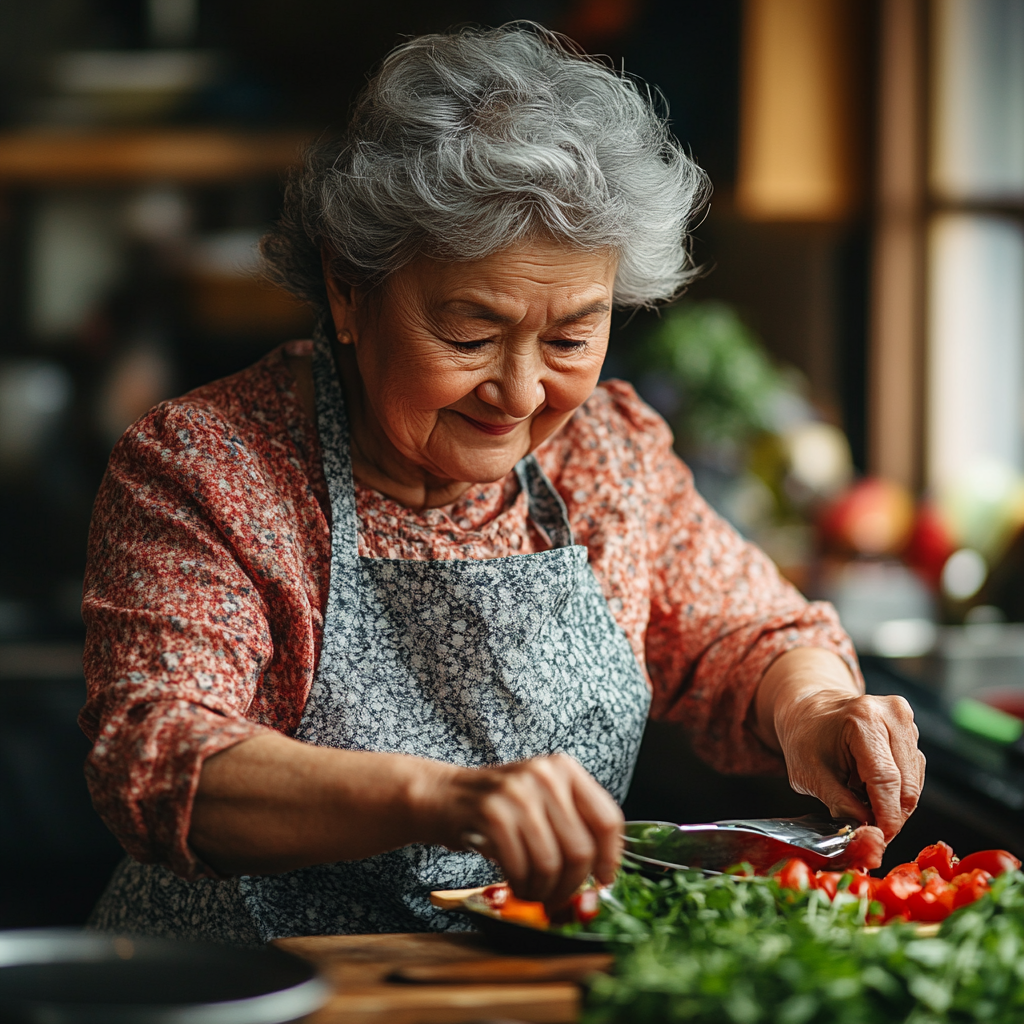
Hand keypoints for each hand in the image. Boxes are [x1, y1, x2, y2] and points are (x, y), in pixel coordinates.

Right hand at [413, 753, 623, 911]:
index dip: (610, 858)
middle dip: (571, 886)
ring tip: (535, 893)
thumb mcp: (541, 799)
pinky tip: (516, 885)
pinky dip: (521, 886)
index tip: (603, 880)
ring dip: (544, 891)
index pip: (607, 819)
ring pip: (551, 863)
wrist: (442, 795)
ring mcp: (517, 792)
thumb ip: (572, 825)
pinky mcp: (491, 813)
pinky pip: (520, 866)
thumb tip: (602, 873)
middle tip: (559, 899)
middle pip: (580, 849)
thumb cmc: (499, 806)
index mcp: (564, 769)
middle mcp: (545, 775)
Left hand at [754, 648, 925, 843]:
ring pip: (914, 781)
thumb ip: (840, 805)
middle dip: (892, 815)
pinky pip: (914, 772)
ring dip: (894, 803)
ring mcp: (904, 719)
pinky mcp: (910, 728)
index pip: (885, 779)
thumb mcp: (809, 774)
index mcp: (862, 719)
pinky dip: (897, 789)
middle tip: (873, 832)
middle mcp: (891, 714)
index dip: (886, 816)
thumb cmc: (805, 738)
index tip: (881, 839)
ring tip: (864, 803)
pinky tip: (872, 788)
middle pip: (906, 783)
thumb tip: (868, 834)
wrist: (809, 709)